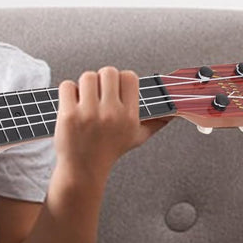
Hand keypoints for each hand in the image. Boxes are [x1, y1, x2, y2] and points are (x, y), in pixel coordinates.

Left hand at [55, 67, 168, 185]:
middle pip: (108, 72)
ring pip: (87, 76)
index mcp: (129, 116)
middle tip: (97, 92)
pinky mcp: (68, 115)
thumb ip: (156, 122)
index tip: (114, 88)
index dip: (120, 78)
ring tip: (84, 99)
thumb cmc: (109, 151)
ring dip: (83, 85)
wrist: (83, 170)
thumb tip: (175, 111)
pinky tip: (71, 104)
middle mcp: (111, 114)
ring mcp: (89, 114)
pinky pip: (67, 85)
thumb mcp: (137, 137)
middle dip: (101, 79)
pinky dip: (67, 92)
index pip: (129, 77)